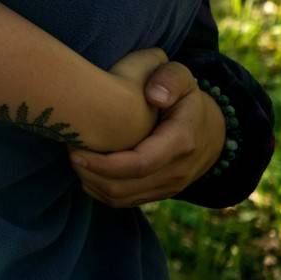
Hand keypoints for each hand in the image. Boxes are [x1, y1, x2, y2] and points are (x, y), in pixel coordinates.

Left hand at [71, 61, 225, 206]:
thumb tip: (154, 96)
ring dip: (92, 182)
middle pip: (124, 186)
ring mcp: (168, 187)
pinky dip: (100, 190)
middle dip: (90, 173)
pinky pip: (124, 201)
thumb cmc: (186, 98)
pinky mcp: (158, 194)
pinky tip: (87, 170)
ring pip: (121, 198)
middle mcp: (176, 171)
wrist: (211, 131)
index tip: (76, 150)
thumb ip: (170, 79)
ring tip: (75, 157)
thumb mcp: (183, 78)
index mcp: (181, 142)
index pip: (141, 163)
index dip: (104, 163)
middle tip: (69, 149)